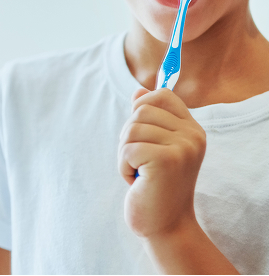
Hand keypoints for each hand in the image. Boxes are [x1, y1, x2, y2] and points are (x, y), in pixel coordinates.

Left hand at [118, 87, 205, 238]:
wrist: (165, 226)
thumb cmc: (155, 183)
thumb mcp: (154, 146)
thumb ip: (149, 118)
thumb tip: (138, 90)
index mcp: (192, 128)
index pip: (161, 94)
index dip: (142, 108)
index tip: (144, 135)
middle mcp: (192, 135)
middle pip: (140, 110)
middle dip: (129, 135)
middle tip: (140, 161)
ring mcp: (182, 147)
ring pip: (131, 129)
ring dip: (125, 153)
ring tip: (141, 172)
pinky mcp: (167, 160)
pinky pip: (127, 149)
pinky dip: (124, 167)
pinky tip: (138, 182)